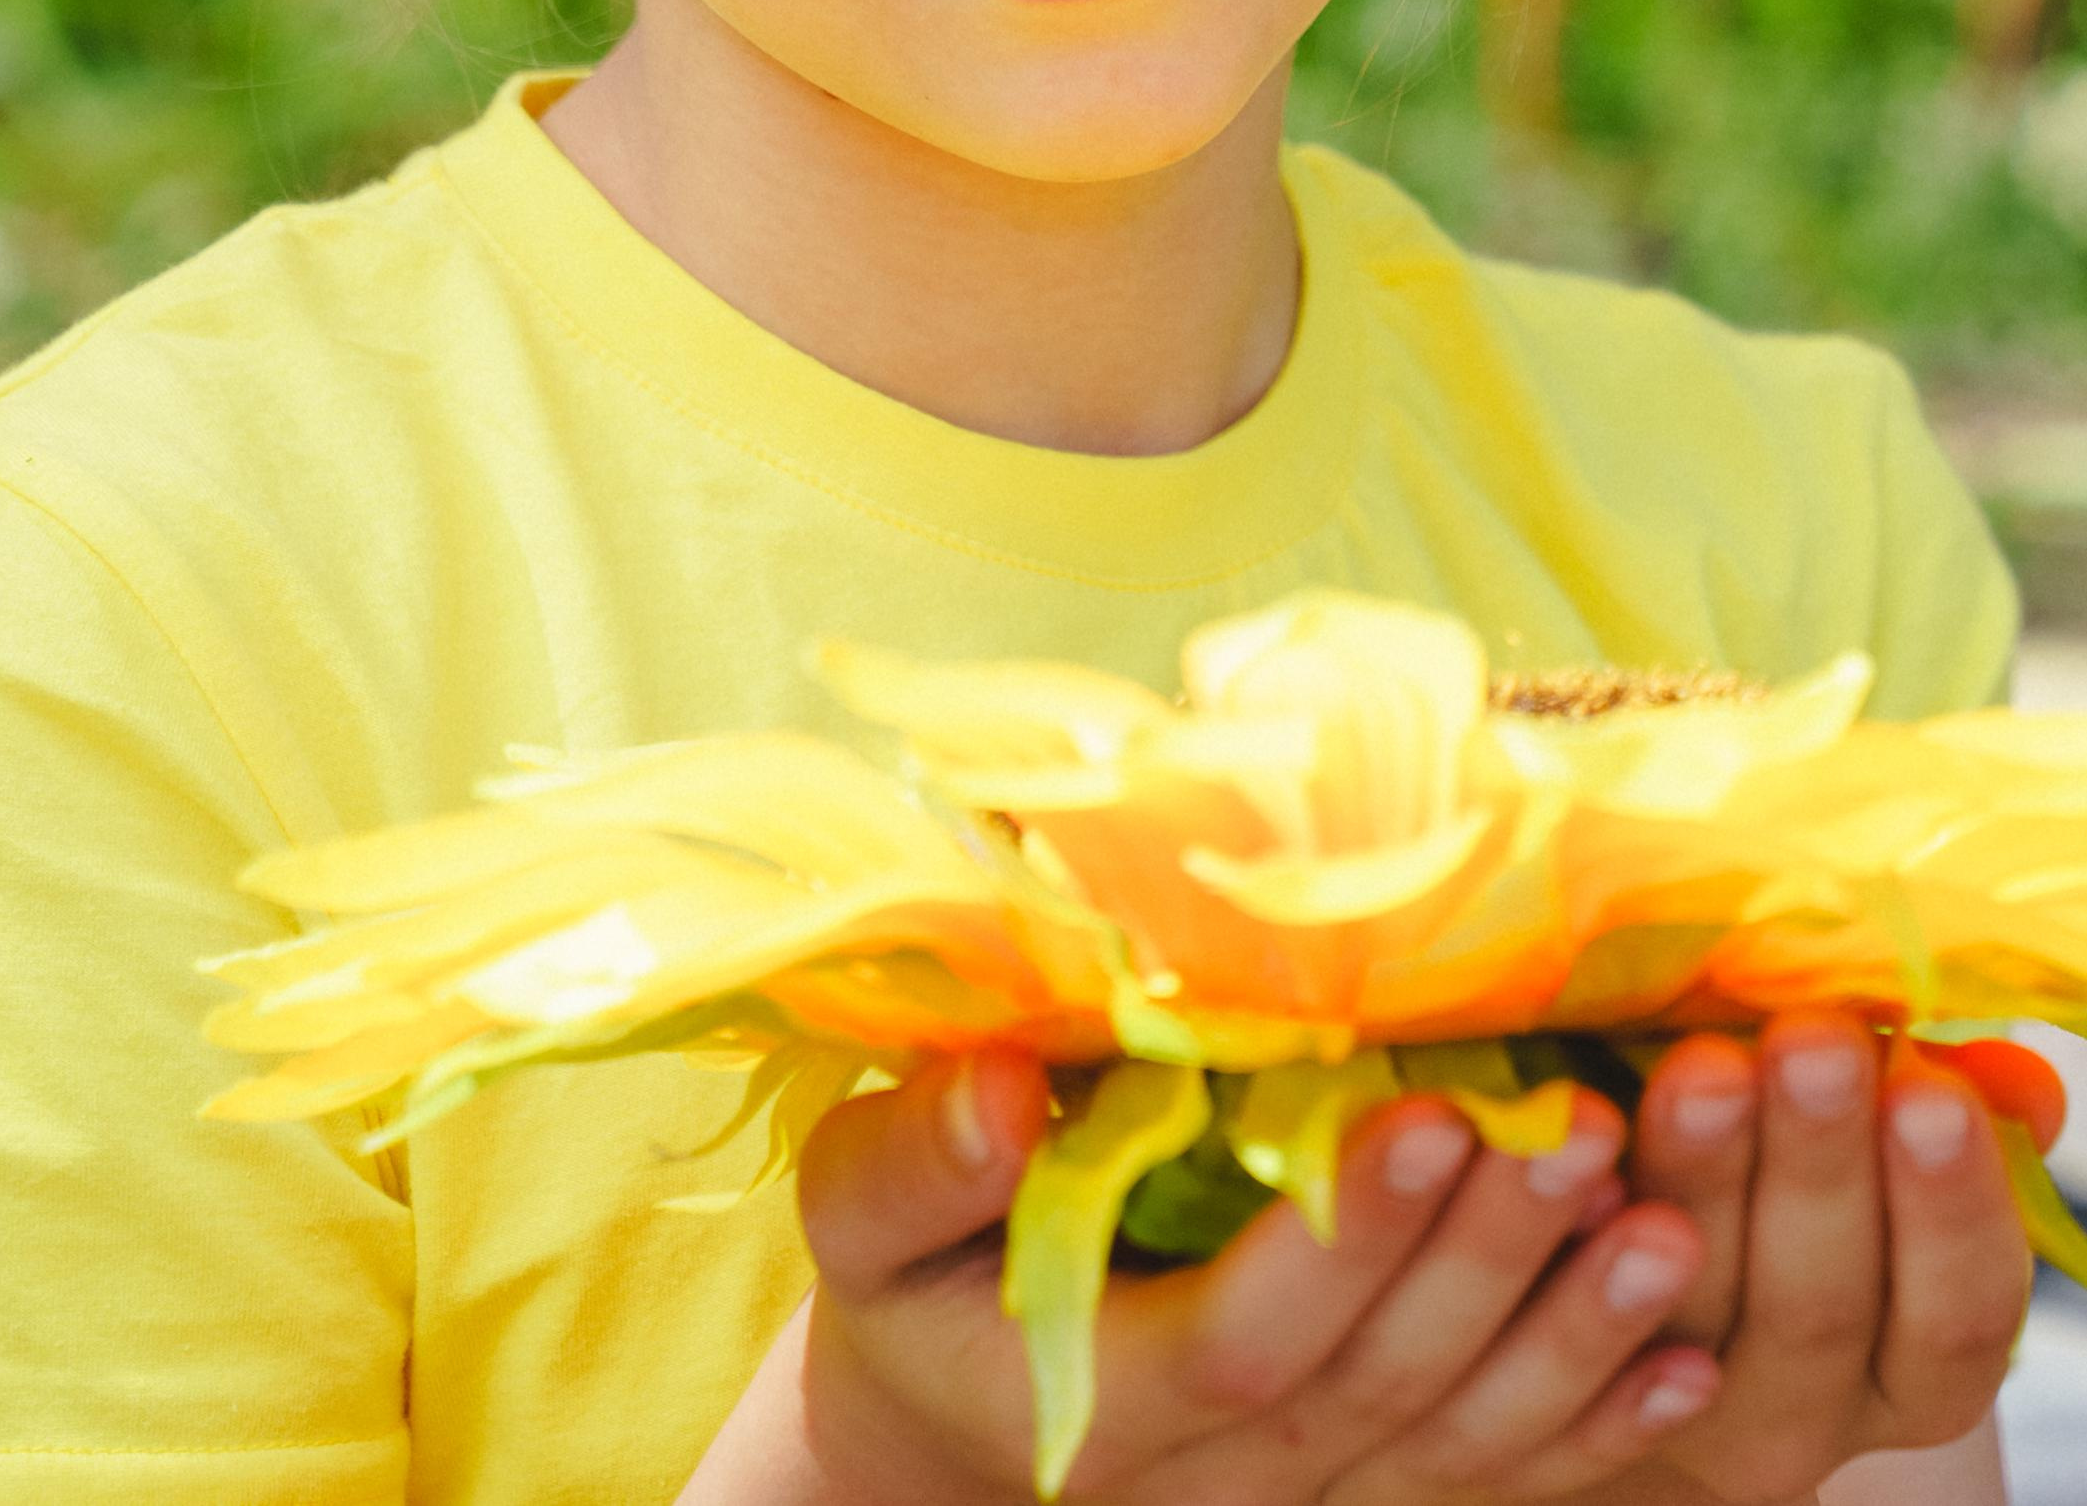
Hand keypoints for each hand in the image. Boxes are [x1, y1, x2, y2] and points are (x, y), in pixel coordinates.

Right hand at [685, 1052, 1725, 1503]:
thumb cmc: (912, 1290)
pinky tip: (1693, 1362)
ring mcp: (1309, 1497)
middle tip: (1588, 1134)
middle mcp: (1227, 1475)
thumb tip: (995, 1093)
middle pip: (1384, 1381)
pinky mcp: (1364, 1492)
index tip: (1429, 1115)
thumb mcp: (865, 1222)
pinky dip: (1601, 1427)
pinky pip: (1497, 1481)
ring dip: (1574, 1341)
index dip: (1347, 1236)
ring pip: (1460, 1439)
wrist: (951, 1434)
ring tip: (1667, 1228)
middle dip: (1493, 1259)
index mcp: (1108, 1399)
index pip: (1249, 1330)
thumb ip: (916, 1164)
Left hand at [1620, 1014, 2031, 1502]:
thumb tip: (2013, 1081)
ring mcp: (1687, 1403)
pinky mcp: (1577, 1369)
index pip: (1958, 1311)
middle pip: (1821, 1305)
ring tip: (1702, 1061)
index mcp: (1914, 1368)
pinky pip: (1575, 1303)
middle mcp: (1811, 1410)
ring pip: (1697, 1298)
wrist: (1639, 1284)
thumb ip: (1942, 1116)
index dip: (1950, 1208)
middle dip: (1820, 1163)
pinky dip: (1579, 1217)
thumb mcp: (1880, 1154)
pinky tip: (1580, 1127)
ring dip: (1704, 1172)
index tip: (1929, 1088)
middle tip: (1810, 1042)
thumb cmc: (1791, 1173)